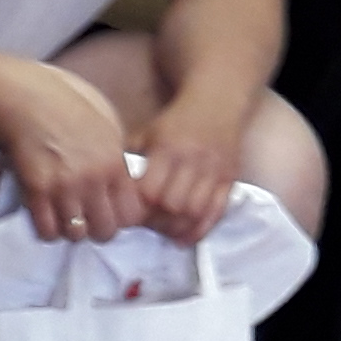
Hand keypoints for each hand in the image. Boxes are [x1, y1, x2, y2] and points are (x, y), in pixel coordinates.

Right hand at [2, 60, 140, 246]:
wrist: (26, 99)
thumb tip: (124, 184)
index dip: (122, 218)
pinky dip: (47, 229)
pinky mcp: (36, 192)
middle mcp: (93, 179)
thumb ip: (117, 157)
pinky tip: (47, 216)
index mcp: (115, 162)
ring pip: (76, 235)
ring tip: (66, 217)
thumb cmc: (68, 104)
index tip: (113, 214)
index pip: (132, 214)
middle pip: (105, 231)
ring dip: (71, 230)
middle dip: (98, 229)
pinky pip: (47, 231)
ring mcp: (64, 187)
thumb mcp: (107, 124)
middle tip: (89, 219)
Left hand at [131, 89, 245, 244]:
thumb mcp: (148, 132)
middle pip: (173, 205)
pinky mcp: (230, 179)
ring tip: (165, 230)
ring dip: (177, 227)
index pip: (150, 191)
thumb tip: (110, 189)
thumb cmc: (177, 122)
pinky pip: (217, 212)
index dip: (138, 208)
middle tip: (148, 224)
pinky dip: (200, 230)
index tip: (130, 214)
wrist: (218, 103)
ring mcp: (214, 171)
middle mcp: (193, 160)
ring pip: (195, 212)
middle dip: (157, 220)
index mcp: (168, 148)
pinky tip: (185, 237)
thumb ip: (130, 158)